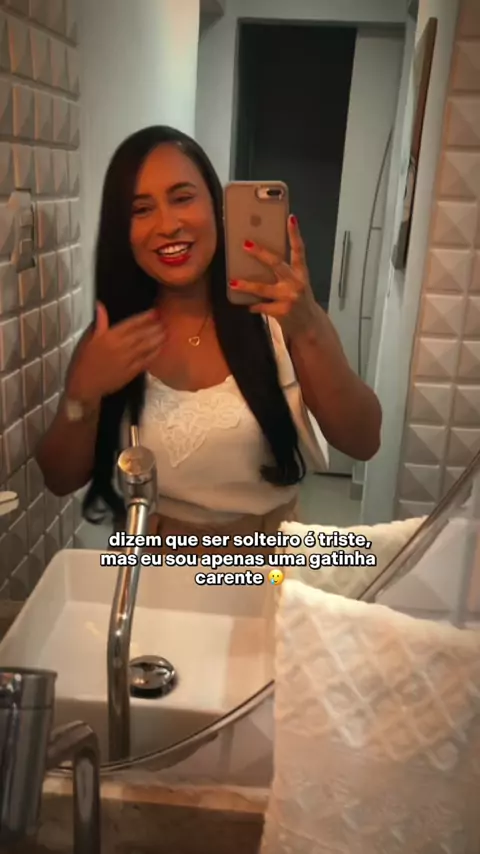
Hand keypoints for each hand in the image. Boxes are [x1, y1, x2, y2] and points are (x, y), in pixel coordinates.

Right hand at [66, 302, 164, 403]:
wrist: (84, 384)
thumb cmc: (84, 360)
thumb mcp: (88, 339)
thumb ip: (99, 322)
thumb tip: (100, 306)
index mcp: (109, 337)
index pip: (131, 324)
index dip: (144, 317)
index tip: (154, 312)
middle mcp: (121, 347)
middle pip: (142, 335)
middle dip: (155, 327)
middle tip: (165, 322)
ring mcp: (127, 360)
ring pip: (146, 347)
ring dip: (157, 339)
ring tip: (166, 333)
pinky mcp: (131, 372)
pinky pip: (146, 361)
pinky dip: (154, 354)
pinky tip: (160, 348)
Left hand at [229, 215, 316, 335]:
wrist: (308, 325)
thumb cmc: (298, 298)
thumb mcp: (297, 282)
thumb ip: (284, 271)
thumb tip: (260, 256)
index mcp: (301, 272)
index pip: (299, 249)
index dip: (295, 234)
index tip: (290, 218)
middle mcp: (296, 282)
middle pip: (276, 264)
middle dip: (260, 253)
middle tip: (245, 244)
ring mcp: (289, 298)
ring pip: (263, 288)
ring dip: (246, 285)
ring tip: (232, 283)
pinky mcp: (281, 311)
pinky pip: (261, 306)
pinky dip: (253, 306)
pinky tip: (247, 305)